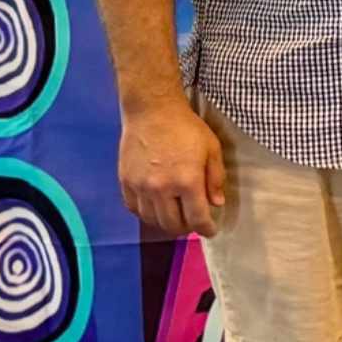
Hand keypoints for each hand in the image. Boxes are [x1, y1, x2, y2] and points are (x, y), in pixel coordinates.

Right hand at [119, 99, 226, 237]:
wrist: (152, 110)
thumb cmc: (185, 126)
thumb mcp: (211, 149)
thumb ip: (215, 178)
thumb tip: (216, 203)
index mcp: (187, 181)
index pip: (196, 218)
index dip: (205, 228)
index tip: (209, 231)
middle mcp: (162, 188)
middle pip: (172, 224)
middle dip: (185, 227)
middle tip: (192, 222)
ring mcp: (140, 186)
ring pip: (152, 220)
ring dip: (165, 222)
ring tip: (175, 216)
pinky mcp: (125, 181)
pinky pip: (134, 208)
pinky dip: (145, 213)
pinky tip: (155, 208)